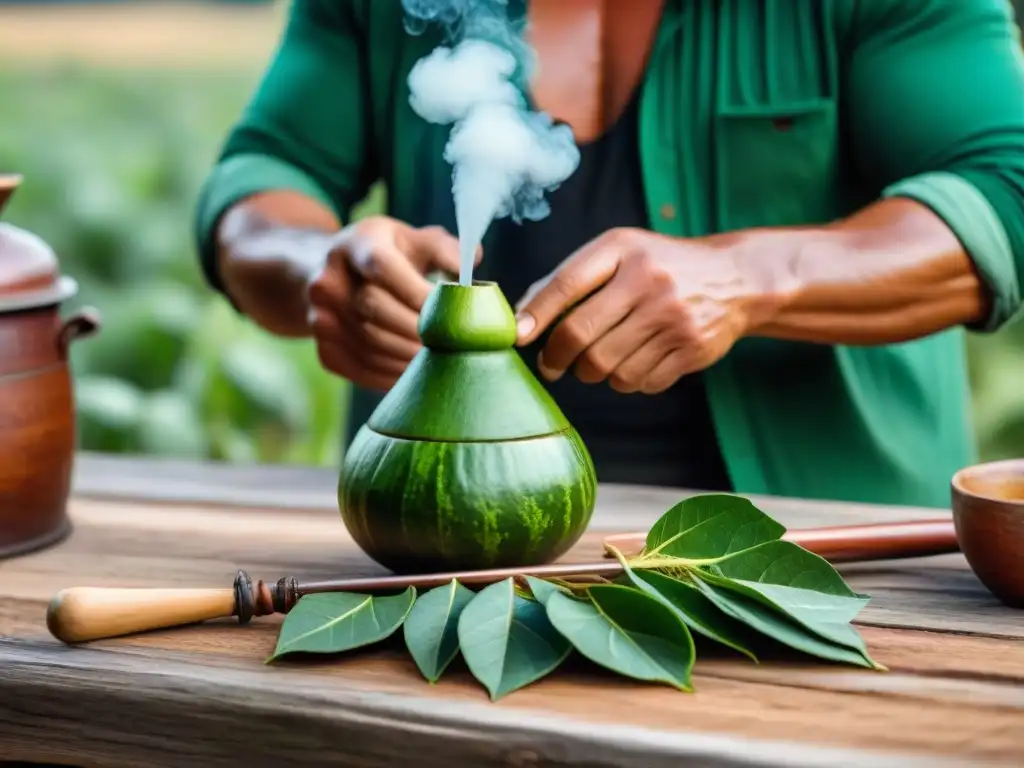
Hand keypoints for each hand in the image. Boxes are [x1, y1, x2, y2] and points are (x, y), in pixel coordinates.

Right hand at [306, 216, 476, 391]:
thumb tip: (470, 265)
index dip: (417, 291)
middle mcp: (328, 279)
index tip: (449, 310)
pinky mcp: (324, 349)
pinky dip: (392, 375)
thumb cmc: (390, 259)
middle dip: (418, 328)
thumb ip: (445, 249)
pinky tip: (416, 373)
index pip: (381, 266)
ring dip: (408, 356)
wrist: (334, 277)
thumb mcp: (414, 241)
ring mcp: (320, 317)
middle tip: (451, 343)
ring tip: (440, 360)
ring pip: (369, 344)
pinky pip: (360, 368)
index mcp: (356, 245)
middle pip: (374, 308)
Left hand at [513, 228, 771, 393]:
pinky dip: (629, 381)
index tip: (518, 338)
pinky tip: (637, 362)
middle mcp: (648, 281)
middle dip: (557, 358)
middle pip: (581, 336)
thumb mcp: (620, 254)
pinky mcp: (691, 349)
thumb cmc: (659, 267)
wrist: (735, 279)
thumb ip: (572, 278)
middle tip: (551, 365)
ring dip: (595, 372)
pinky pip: (639, 382)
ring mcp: (672, 317)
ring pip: (607, 367)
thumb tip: (520, 317)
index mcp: (624, 250)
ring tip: (600, 360)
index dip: (536, 315)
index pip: (567, 284)